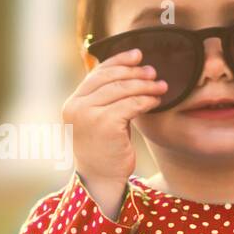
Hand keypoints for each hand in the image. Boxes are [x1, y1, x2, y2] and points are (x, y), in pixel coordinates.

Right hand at [62, 47, 166, 216]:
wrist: (102, 179)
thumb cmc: (104, 149)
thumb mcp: (98, 119)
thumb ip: (104, 98)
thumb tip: (128, 69)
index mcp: (72, 103)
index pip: (96, 74)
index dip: (118, 61)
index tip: (137, 54)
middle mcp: (75, 107)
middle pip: (110, 79)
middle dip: (134, 72)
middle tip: (153, 72)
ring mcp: (88, 116)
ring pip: (122, 90)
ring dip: (144, 86)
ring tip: (160, 86)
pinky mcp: (104, 124)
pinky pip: (130, 104)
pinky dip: (146, 100)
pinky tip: (156, 101)